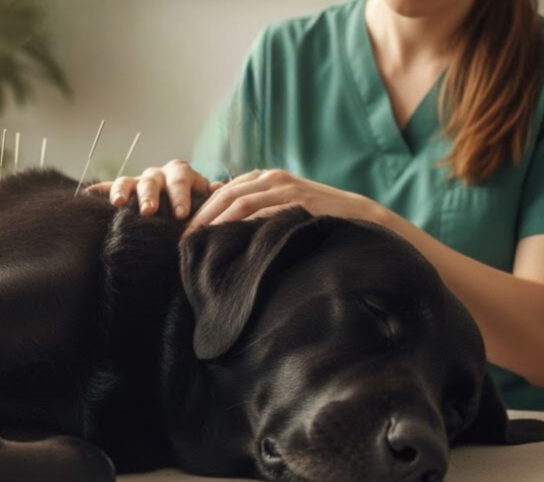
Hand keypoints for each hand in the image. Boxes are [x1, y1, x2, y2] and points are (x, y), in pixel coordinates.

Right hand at [85, 159, 223, 218]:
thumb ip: (212, 197)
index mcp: (180, 174)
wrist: (183, 206)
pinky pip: (107, 187)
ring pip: (128, 181)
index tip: (182, 214)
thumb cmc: (196, 206)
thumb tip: (220, 188)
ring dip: (122, 191)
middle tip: (149, 212)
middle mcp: (158, 174)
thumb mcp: (207, 200)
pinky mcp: (123, 190)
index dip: (181, 196)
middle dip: (150, 196)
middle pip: (152, 181)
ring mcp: (138, 181)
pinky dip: (98, 190)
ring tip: (118, 204)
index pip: (180, 180)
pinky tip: (87, 195)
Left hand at [184, 169, 386, 235]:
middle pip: (224, 194)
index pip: (223, 192)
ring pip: (238, 201)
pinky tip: (225, 239)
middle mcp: (272, 178)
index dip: (201, 212)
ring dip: (213, 222)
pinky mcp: (296, 201)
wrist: (360, 218)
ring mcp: (285, 187)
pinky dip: (239, 224)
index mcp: (266, 178)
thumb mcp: (285, 210)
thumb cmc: (319, 220)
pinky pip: (261, 211)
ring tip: (197, 241)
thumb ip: (260, 213)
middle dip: (200, 217)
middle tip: (183, 241)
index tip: (185, 234)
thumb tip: (228, 234)